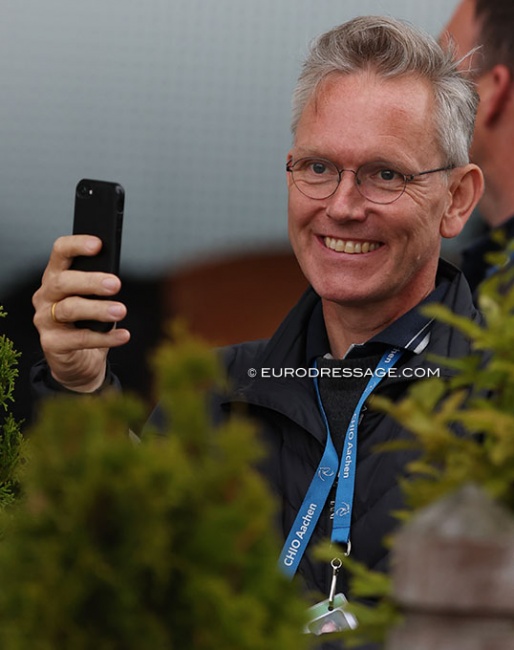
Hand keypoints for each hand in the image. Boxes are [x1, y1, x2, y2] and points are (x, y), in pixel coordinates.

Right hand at [32, 235, 130, 391]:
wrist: (80, 361)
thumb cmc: (89, 324)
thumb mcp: (94, 301)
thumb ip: (100, 287)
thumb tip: (115, 279)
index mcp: (56, 277)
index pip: (60, 252)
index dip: (76, 246)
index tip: (98, 245)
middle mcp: (45, 295)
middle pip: (63, 282)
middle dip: (90, 281)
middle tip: (116, 284)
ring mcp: (44, 320)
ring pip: (69, 309)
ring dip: (98, 309)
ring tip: (121, 311)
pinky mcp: (51, 343)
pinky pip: (78, 339)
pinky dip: (104, 338)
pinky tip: (123, 335)